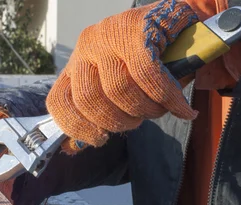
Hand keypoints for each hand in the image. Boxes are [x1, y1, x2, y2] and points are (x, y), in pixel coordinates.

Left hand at [47, 0, 199, 153]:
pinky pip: (148, 76)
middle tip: (138, 120)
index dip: (76, 127)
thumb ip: (96, 115)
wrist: (180, 20)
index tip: (99, 139)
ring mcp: (108, 34)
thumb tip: (73, 148)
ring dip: (146, 110)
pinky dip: (168, 98)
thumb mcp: (117, 87)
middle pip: (89, 100)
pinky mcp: (134, 27)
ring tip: (160, 109)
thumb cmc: (149, 61)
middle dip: (118, 121)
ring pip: (118, 90)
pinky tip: (182, 109)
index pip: (59, 101)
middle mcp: (85, 47)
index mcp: (76, 64)